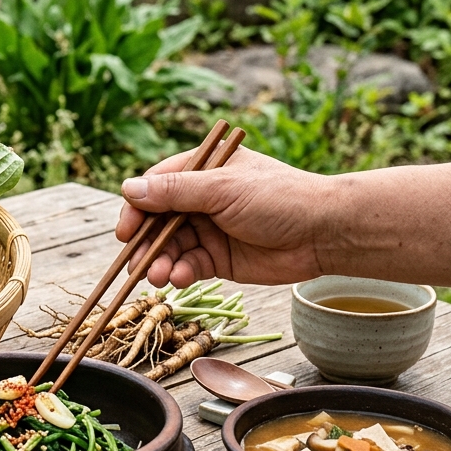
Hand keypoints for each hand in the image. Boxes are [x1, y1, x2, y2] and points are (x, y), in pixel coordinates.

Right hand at [115, 146, 331, 287]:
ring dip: (159, 262)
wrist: (325, 233)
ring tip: (156, 277)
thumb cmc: (278, 198)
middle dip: (145, 242)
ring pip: (170, 246)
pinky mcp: (218, 258)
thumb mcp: (222, 189)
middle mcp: (202, 199)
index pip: (156, 186)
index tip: (125, 231)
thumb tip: (128, 188)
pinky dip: (179, 273)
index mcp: (203, 171)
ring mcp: (209, 229)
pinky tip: (178, 278)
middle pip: (157, 220)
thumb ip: (174, 192)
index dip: (137, 208)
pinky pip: (188, 265)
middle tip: (135, 262)